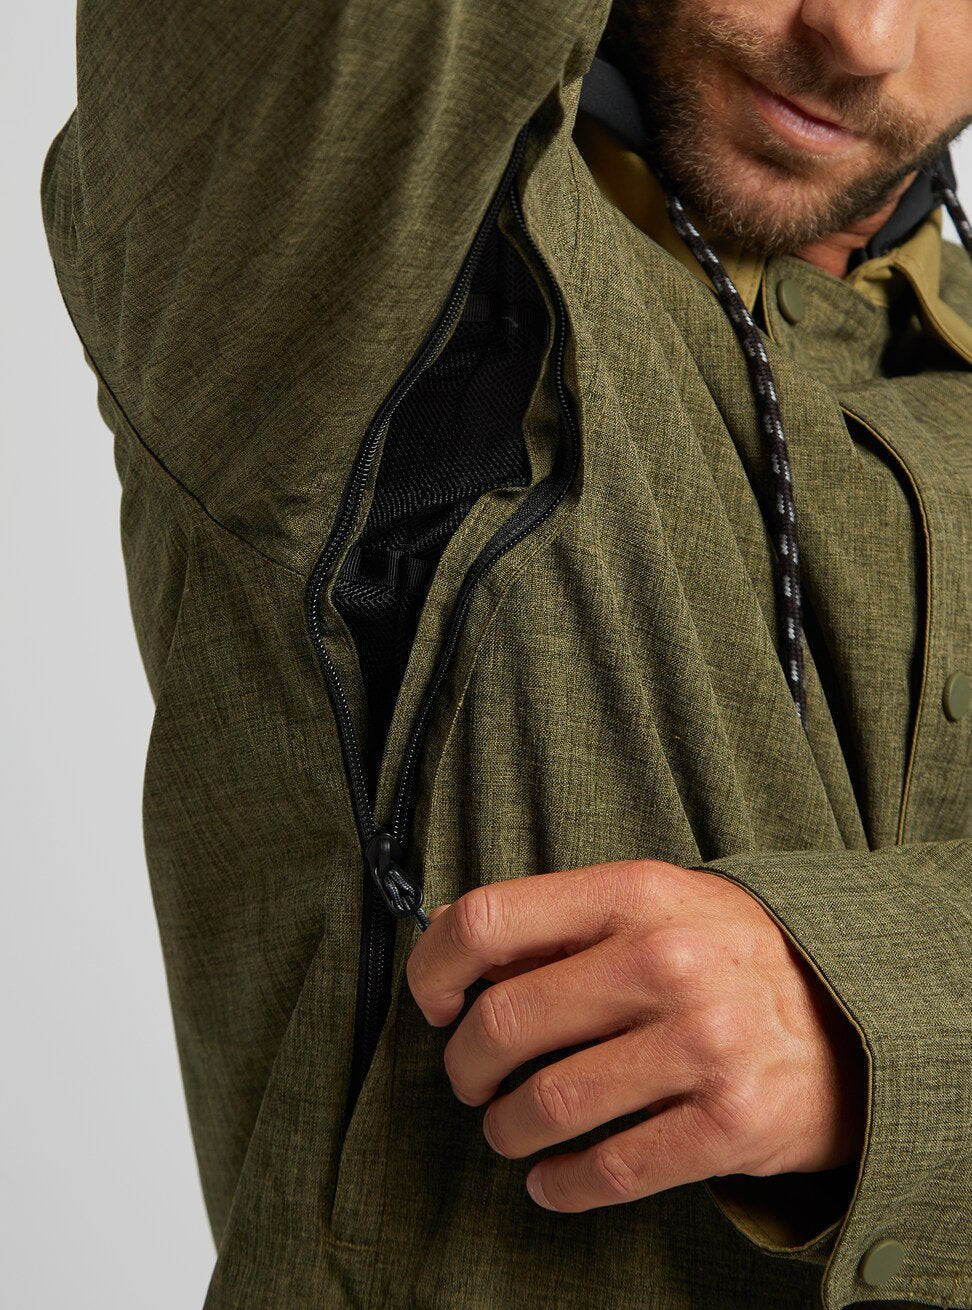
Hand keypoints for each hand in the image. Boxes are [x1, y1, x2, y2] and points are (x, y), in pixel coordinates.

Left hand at [405, 858, 867, 1212]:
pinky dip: (560, 1185)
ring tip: (509, 1128)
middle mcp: (667, 961)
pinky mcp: (729, 1124)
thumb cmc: (731, 955)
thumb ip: (560, 919)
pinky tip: (550, 1180)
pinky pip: (609, 1169)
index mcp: (637, 894)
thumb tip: (447, 933)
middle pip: (504, 1021)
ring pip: (546, 1104)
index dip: (436, 966)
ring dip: (506, 1129)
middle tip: (471, 1078)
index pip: (491, 919)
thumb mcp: (655, 904)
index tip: (434, 1001)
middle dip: (465, 1065)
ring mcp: (702, 1044)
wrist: (854, 1018)